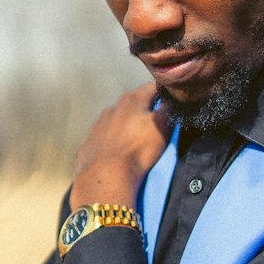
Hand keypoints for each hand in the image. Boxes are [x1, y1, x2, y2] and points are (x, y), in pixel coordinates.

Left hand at [70, 84, 171, 208]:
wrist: (106, 175)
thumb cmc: (137, 149)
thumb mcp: (162, 126)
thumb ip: (169, 109)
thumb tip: (172, 101)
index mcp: (132, 99)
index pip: (153, 88)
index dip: (165, 94)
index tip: (173, 103)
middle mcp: (113, 107)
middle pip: (134, 104)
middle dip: (146, 110)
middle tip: (158, 125)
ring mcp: (98, 125)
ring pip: (118, 120)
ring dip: (128, 127)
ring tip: (138, 143)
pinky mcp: (89, 144)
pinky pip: (105, 139)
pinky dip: (114, 143)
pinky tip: (120, 155)